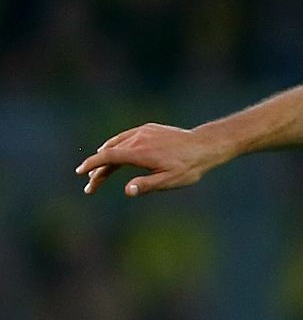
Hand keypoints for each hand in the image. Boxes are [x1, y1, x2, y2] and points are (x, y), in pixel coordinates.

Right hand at [76, 124, 224, 195]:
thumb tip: (128, 191)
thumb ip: (148, 185)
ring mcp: (143, 131)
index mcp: (139, 152)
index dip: (92, 165)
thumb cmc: (189, 167)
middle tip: (90, 185)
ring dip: (105, 157)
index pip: (107, 157)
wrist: (205, 145)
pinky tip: (115, 154)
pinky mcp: (149, 128)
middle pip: (109, 153)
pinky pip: (126, 137)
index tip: (80, 172)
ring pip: (116, 144)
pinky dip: (116, 146)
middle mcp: (137, 139)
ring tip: (99, 173)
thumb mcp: (170, 180)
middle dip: (97, 169)